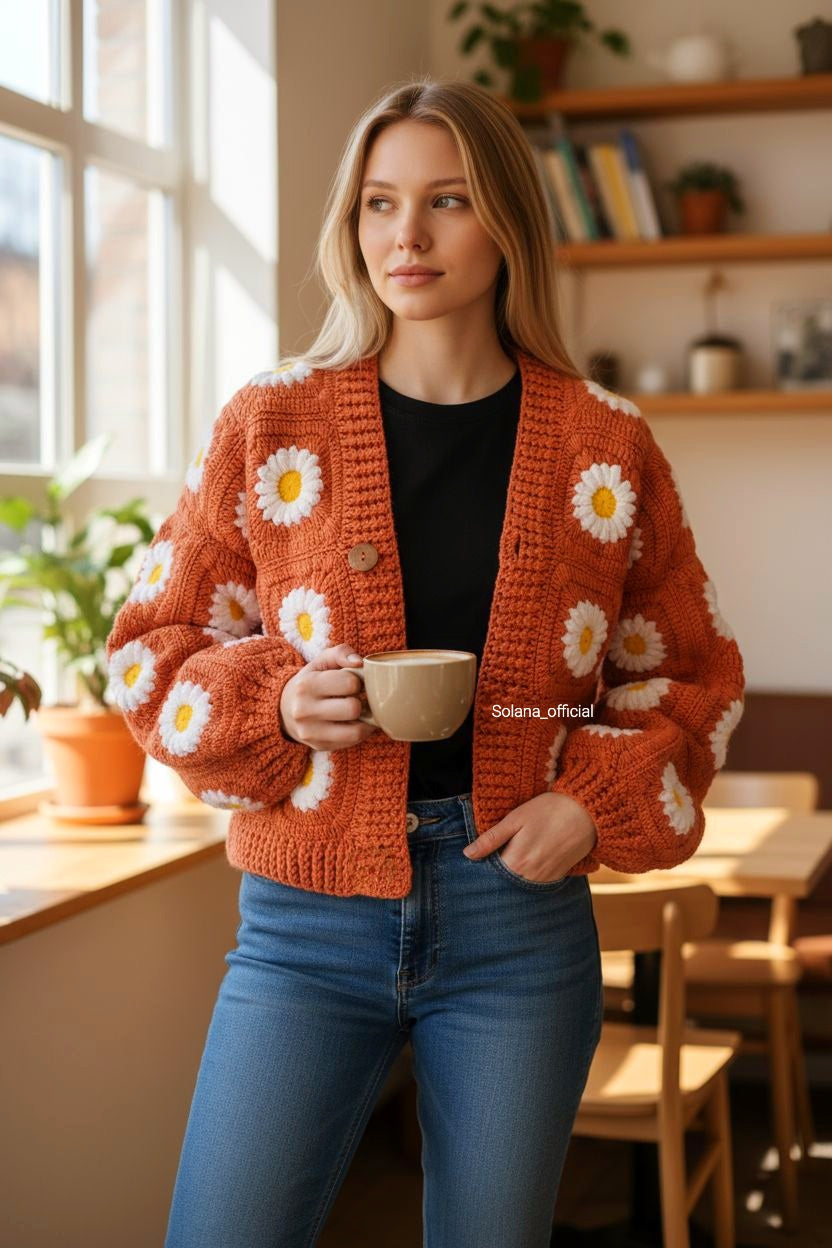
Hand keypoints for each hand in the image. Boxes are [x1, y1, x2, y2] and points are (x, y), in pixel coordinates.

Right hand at [278, 644, 378, 750]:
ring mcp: (311, 732)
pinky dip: (359, 731)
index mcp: (306, 685)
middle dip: (360, 701)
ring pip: (356, 731)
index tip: (352, 683)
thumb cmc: (310, 682)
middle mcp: (304, 711)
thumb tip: (359, 663)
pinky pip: (352, 742)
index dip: (357, 681)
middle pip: (353, 708)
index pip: (349, 683)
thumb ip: (340, 653)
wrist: (284, 709)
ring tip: (358, 711)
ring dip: (364, 720)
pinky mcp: (319, 746)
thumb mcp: (320, 662)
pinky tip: (352, 722)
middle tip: (356, 697)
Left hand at [462, 792, 596, 881]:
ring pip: (520, 883)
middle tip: (499, 851)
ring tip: (518, 852)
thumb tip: (467, 854)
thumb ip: (491, 839)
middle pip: (505, 881)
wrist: (588, 813)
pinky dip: (529, 874)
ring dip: (514, 873)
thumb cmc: (549, 810)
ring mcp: (545, 878)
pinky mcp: (558, 876)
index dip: (483, 865)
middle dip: (498, 871)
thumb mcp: (515, 819)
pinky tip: (531, 857)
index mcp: (515, 861)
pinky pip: (537, 882)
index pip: (490, 874)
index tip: (481, 856)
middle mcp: (530, 876)